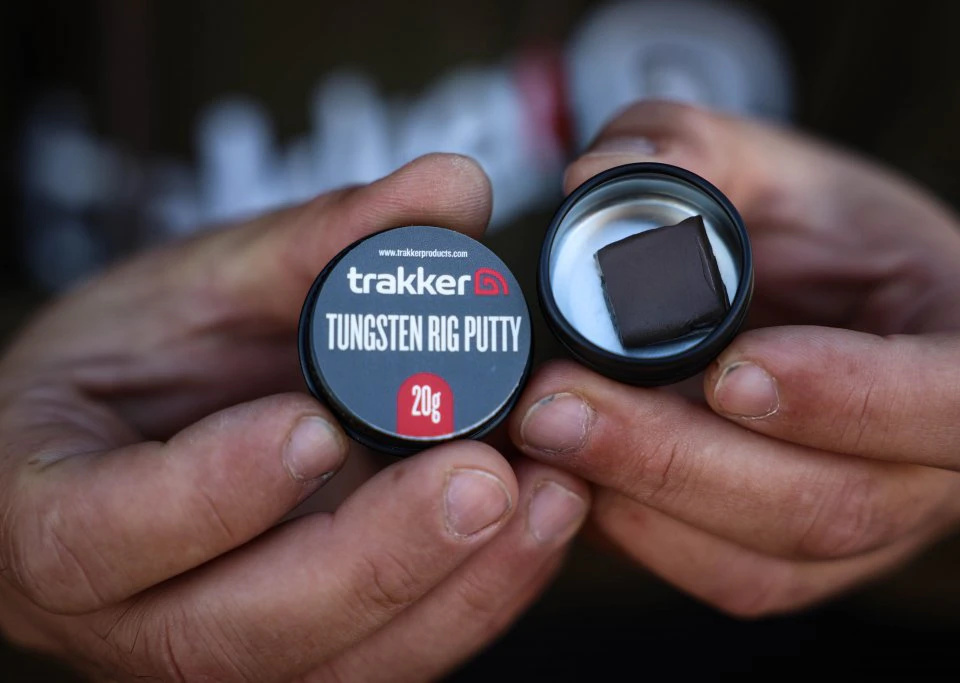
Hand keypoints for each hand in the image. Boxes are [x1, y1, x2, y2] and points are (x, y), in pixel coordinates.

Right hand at [0, 154, 589, 680]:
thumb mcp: (195, 288)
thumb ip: (319, 241)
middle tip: (484, 476)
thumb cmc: (131, 370)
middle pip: (244, 629)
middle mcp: (135, 616)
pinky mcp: (307, 657)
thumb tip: (451, 184)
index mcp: (53, 518)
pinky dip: (476, 599)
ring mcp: (227, 653)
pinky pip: (392, 660)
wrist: (123, 448)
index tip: (313, 424)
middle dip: (379, 557)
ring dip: (457, 592)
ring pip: (337, 665)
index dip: (212, 490)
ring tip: (547, 497)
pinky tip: (540, 528)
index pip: (104, 534)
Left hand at [509, 102, 959, 616]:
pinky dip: (637, 534)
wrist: (799, 302)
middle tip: (560, 403)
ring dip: (643, 500)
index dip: (856, 398)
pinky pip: (720, 578)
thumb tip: (594, 177)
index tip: (729, 369)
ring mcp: (871, 530)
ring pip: (767, 562)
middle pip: (837, 504)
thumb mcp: (759, 161)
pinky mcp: (794, 560)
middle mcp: (937, 465)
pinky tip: (574, 472)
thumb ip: (686, 151)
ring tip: (545, 429)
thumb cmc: (803, 228)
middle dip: (683, 459)